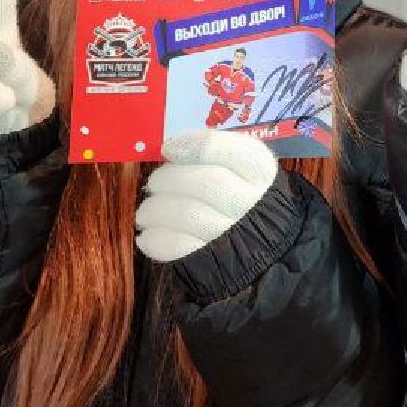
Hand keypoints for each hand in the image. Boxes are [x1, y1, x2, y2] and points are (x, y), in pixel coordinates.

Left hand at [136, 129, 278, 262]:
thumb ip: (210, 154)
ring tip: (146, 212)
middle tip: (154, 183)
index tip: (168, 148)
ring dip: (154, 210)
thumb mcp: (239, 169)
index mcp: (260, 171)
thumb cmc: (238, 197)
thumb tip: (170, 148)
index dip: (193, 145)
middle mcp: (251, 202)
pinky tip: (149, 234)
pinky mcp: (211, 261)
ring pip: (186, 214)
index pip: (232, 151)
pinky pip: (175, 247)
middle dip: (168, 179)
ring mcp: (232, 234)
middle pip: (206, 182)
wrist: (254, 247)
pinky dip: (153, 239)